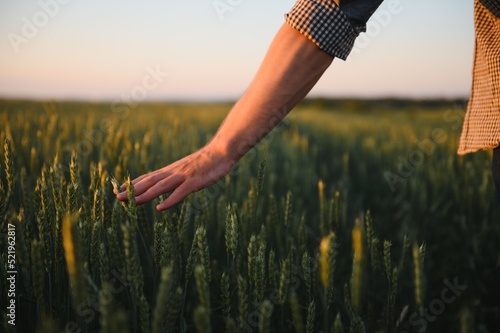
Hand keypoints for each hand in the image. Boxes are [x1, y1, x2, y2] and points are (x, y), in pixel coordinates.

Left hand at [116, 143, 234, 210]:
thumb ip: (179, 176)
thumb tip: (170, 183)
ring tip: (131, 202)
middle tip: (116, 197)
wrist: (222, 150)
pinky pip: (180, 192)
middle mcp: (174, 172)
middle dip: (133, 190)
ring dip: (145, 195)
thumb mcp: (189, 168)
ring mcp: (184, 176)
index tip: (119, 190)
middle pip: (150, 182)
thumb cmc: (208, 161)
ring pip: (160, 187)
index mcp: (172, 170)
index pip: (148, 178)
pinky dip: (170, 200)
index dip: (133, 184)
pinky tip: (160, 208)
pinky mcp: (195, 181)